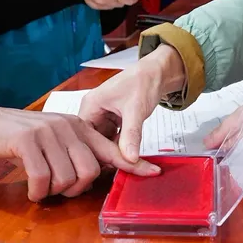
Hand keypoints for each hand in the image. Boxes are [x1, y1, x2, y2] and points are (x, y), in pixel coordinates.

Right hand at [0, 101, 159, 201]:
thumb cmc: (21, 137)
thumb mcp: (54, 139)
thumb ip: (77, 152)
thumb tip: (95, 174)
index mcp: (79, 127)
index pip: (111, 149)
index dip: (133, 164)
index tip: (154, 173)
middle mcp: (69, 127)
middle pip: (89, 173)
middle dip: (74, 190)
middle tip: (56, 189)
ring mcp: (49, 132)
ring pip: (66, 179)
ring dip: (52, 192)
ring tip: (40, 186)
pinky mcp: (28, 141)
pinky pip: (42, 178)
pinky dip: (37, 192)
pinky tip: (31, 190)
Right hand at [78, 44, 186, 162]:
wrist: (157, 73)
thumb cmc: (143, 81)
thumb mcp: (136, 109)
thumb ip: (131, 134)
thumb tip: (129, 158)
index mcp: (90, 105)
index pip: (84, 137)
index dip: (95, 153)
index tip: (109, 166)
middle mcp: (93, 112)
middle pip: (92, 142)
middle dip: (106, 155)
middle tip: (120, 169)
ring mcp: (102, 117)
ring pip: (103, 143)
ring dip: (115, 153)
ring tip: (126, 166)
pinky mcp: (113, 121)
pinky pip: (112, 139)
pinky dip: (121, 148)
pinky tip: (128, 156)